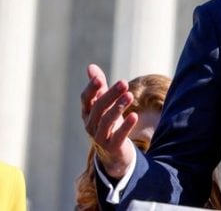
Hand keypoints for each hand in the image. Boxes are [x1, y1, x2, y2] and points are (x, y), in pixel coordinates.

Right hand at [80, 64, 136, 178]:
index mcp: (87, 112)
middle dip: (111, 94)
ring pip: (107, 121)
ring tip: (130, 95)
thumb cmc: (107, 123)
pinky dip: (126, 126)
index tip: (100, 78)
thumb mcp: (104, 105)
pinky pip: (118, 137)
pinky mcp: (111, 147)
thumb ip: (99, 87)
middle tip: (124, 82)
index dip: (92, 89)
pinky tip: (134, 116)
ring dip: (118, 107)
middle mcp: (90, 125)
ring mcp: (99, 137)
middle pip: (98, 107)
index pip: (86, 99)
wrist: (113, 153)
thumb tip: (91, 66)